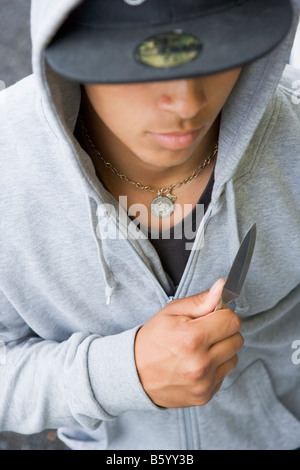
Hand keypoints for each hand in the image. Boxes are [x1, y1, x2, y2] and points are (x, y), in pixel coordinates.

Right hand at [134, 279, 242, 407]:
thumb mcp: (172, 312)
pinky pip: (224, 374)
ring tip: (200, 349)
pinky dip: (215, 367)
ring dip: (222, 350)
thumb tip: (222, 286)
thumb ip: (201, 300)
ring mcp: (204, 382)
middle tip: (204, 332)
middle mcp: (201, 363)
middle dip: (223, 332)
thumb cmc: (153, 340)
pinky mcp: (205, 395)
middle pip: (237, 339)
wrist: (135, 373)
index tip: (212, 317)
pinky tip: (197, 363)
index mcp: (192, 338)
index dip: (223, 315)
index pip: (232, 321)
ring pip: (234, 357)